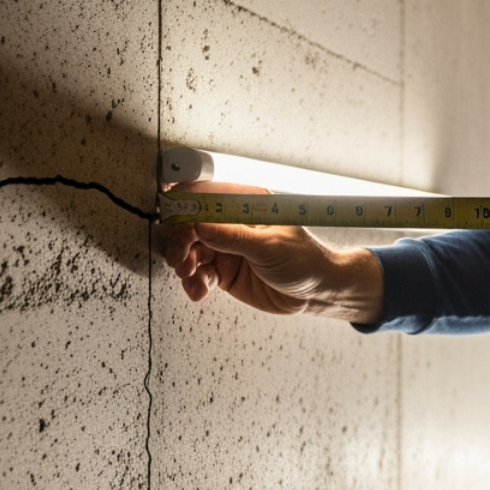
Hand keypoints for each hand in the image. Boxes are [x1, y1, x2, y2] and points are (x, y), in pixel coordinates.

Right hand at [160, 181, 383, 320]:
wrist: (317, 293)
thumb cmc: (305, 261)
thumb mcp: (270, 247)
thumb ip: (233, 237)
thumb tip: (200, 225)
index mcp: (247, 204)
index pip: (207, 196)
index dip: (186, 206)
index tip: (172, 220)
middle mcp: (233, 223)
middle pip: (192, 225)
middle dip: (182, 242)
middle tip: (181, 259)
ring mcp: (227, 247)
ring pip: (192, 251)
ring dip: (186, 265)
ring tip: (190, 277)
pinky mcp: (225, 271)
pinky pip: (199, 273)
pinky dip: (194, 282)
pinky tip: (199, 291)